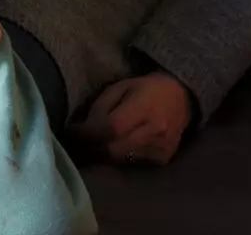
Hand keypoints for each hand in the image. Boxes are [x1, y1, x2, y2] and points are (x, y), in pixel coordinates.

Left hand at [71, 72, 192, 165]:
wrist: (181, 97)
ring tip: (90, 145)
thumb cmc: (145, 88)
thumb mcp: (120, 87)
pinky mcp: (163, 159)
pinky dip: (119, 157)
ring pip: (120, 159)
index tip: (70, 131)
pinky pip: (132, 163)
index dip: (87, 133)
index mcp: (143, 108)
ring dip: (102, 154)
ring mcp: (161, 148)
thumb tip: (82, 129)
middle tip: (76, 142)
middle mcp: (155, 131)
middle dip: (90, 147)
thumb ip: (101, 108)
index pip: (110, 128)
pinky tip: (114, 147)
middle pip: (113, 149)